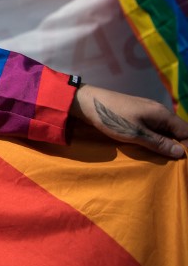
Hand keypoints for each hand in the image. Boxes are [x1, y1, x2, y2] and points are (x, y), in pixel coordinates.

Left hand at [72, 84, 187, 158]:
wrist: (88, 102)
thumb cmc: (112, 118)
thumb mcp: (136, 134)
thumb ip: (159, 143)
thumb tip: (181, 153)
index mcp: (162, 114)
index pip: (186, 132)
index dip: (187, 146)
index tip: (182, 161)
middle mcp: (159, 111)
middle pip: (177, 131)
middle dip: (177, 146)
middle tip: (172, 163)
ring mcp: (148, 112)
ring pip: (165, 130)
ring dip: (165, 143)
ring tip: (162, 159)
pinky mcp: (138, 115)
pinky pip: (154, 128)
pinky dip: (155, 138)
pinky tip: (150, 148)